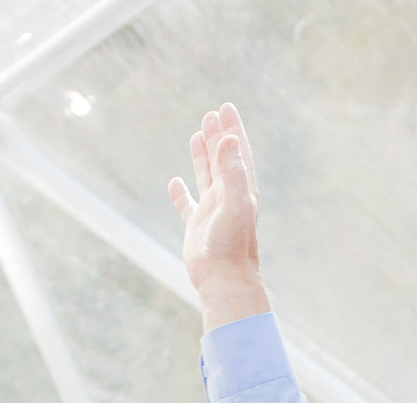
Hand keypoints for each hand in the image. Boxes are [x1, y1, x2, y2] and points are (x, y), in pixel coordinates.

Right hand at [168, 103, 272, 329]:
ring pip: (206, 177)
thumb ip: (232, 172)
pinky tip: (175, 182)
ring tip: (197, 135)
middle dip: (217, 136)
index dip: (232, 130)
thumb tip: (228, 138)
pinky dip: (181, 193)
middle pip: (222, 159)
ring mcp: (212, 212)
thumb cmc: (233, 245)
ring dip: (202, 156)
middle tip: (211, 113)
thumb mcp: (236, 204)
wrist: (225, 280)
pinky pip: (187, 205)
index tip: (226, 107)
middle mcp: (228, 198)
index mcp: (241, 190)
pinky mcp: (197, 227)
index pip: (237, 153)